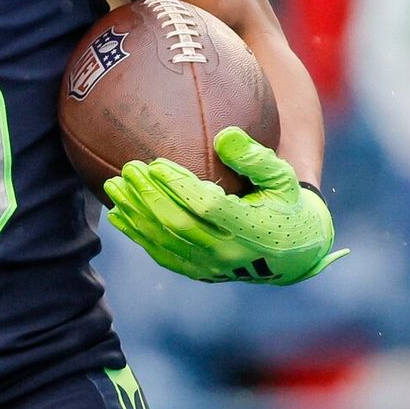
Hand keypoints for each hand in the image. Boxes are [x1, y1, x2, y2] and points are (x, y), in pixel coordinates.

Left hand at [102, 127, 345, 284]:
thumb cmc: (286, 204)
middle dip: (148, 196)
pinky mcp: (200, 273)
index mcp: (252, 228)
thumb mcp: (283, 178)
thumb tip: (224, 135)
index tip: (156, 163)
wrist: (295, 251)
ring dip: (135, 214)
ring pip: (165, 241)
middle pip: (178, 224)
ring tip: (114, 186)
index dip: (179, 186)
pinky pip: (164, 255)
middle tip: (129, 168)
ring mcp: (213, 266)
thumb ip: (256, 158)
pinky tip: (119, 215)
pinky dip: (138, 235)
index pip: (208, 207)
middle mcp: (230, 252)